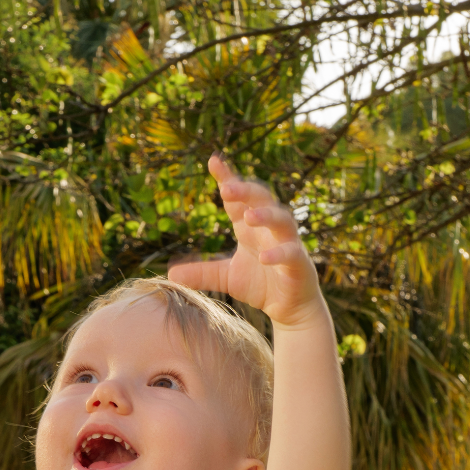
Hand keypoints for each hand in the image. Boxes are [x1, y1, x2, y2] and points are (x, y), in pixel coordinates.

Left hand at [170, 155, 321, 327]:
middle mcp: (269, 229)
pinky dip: (279, 253)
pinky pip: (291, 253)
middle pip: (260, 199)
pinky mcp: (298, 263)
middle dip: (245, 191)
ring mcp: (286, 243)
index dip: (228, 178)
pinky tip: (265, 257)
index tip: (213, 161)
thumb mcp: (226, 278)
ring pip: (281, 220)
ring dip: (266, 215)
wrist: (289, 308)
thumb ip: (202, 273)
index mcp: (249, 226)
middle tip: (226, 188)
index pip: (238, 198)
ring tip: (248, 216)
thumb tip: (170, 275)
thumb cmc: (261, 284)